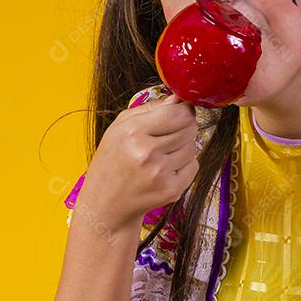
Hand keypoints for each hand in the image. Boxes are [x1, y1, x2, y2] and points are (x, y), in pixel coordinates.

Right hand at [77, 93, 198, 232]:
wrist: (105, 203)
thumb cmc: (112, 161)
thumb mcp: (120, 127)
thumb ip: (150, 108)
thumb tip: (178, 97)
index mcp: (132, 132)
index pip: (179, 113)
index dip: (184, 111)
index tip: (179, 113)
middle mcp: (146, 152)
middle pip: (190, 128)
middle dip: (183, 129)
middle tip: (166, 137)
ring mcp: (160, 173)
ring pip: (193, 147)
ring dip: (183, 148)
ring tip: (161, 155)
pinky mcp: (170, 190)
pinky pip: (194, 166)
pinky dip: (184, 166)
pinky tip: (165, 169)